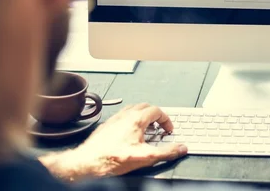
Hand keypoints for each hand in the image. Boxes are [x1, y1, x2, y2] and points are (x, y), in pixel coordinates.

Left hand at [40, 104, 186, 180]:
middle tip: (160, 127)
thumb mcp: (146, 157)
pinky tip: (129, 133)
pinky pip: (122, 116)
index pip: (157, 111)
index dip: (166, 120)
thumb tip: (181, 148)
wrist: (88, 163)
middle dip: (155, 116)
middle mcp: (125, 115)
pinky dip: (131, 120)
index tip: (168, 130)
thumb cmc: (112, 159)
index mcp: (136, 119)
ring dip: (143, 116)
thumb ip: (166, 152)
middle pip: (145, 107)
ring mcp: (115, 119)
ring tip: (147, 128)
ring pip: (132, 109)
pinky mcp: (107, 125)